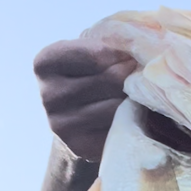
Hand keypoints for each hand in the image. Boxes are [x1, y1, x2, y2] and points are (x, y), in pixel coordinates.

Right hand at [34, 39, 136, 161]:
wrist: (77, 120)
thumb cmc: (89, 75)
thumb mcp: (89, 52)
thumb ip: (107, 44)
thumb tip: (141, 45)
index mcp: (46, 63)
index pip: (96, 54)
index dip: (122, 54)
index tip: (134, 55)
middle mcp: (48, 94)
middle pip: (110, 80)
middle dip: (132, 75)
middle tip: (145, 74)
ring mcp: (61, 124)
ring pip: (116, 106)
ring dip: (134, 99)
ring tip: (139, 94)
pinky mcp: (79, 146)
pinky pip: (118, 128)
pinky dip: (131, 120)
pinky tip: (132, 115)